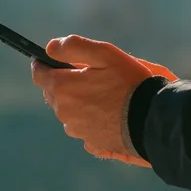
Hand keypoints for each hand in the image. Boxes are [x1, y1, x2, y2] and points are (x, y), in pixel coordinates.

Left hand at [31, 35, 156, 164]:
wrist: (151, 119)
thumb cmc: (130, 83)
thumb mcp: (105, 54)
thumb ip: (74, 46)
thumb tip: (50, 47)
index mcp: (63, 88)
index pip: (39, 74)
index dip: (42, 64)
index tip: (48, 60)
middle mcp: (64, 112)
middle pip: (53, 94)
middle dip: (63, 83)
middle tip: (86, 75)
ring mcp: (77, 130)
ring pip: (68, 112)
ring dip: (77, 102)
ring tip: (101, 95)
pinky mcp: (91, 143)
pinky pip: (83, 127)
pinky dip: (89, 119)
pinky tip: (107, 114)